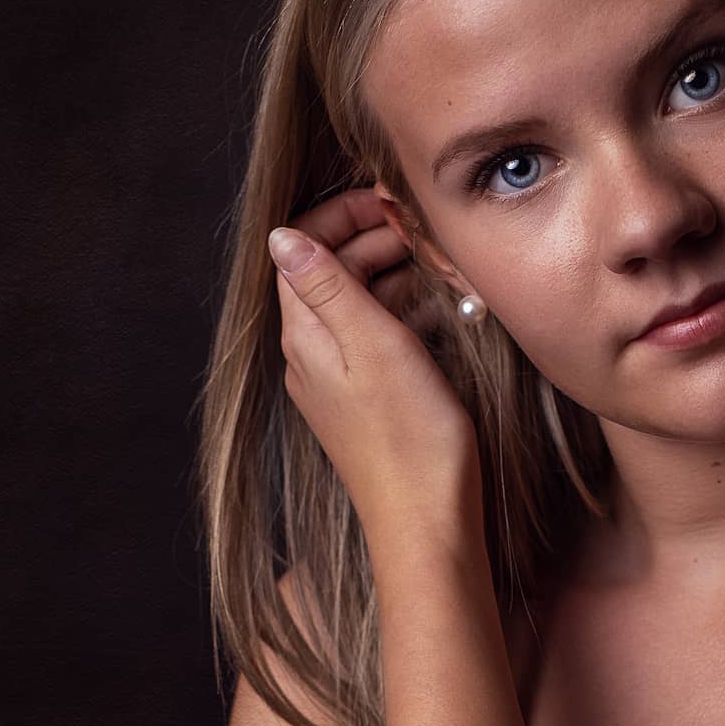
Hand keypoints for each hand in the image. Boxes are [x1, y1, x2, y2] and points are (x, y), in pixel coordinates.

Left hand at [268, 188, 481, 551]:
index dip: (344, 215)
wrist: (428, 520)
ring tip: (442, 271)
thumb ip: (327, 284)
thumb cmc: (408, 436)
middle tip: (429, 236)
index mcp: (305, 334)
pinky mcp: (369, 400)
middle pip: (332, 271)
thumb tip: (282, 235)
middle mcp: (312, 354)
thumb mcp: (370, 342)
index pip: (302, 247)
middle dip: (377, 242)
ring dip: (396, 276)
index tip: (392, 205)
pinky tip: (442, 316)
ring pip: (358, 303)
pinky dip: (406, 313)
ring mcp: (339, 379)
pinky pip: (378, 336)